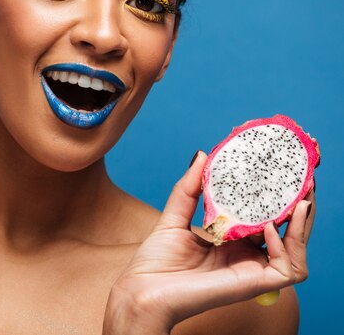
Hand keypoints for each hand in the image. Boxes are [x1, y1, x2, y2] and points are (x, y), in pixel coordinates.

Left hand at [103, 151, 313, 333]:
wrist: (142, 292)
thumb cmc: (155, 263)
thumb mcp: (174, 217)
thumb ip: (189, 188)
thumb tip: (202, 154)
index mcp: (230, 242)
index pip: (262, 216)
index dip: (275, 196)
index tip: (280, 170)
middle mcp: (245, 256)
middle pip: (285, 231)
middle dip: (298, 206)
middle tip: (303, 179)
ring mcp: (250, 271)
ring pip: (295, 250)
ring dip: (302, 225)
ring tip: (301, 200)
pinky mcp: (252, 285)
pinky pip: (286, 269)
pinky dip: (285, 246)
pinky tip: (267, 228)